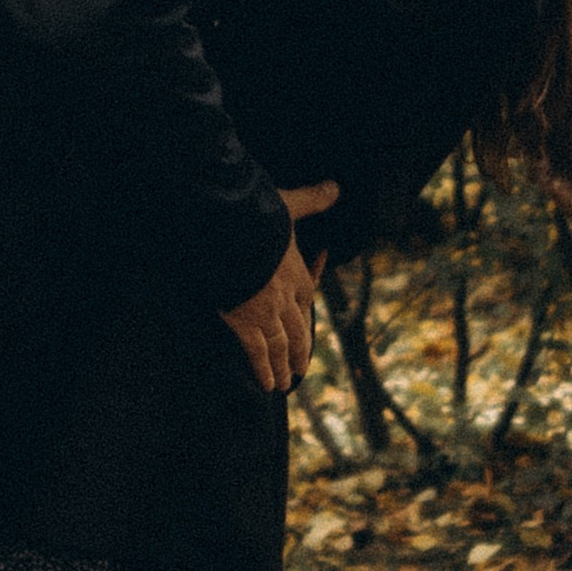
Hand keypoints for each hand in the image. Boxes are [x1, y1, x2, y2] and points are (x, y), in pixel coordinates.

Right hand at [223, 183, 338, 391]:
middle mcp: (287, 298)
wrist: (234, 231)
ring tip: (282, 383)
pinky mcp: (245, 322)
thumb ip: (312, 199)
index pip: (307, 299)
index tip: (306, 327)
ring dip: (282, 366)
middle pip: (297, 331)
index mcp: (297, 273)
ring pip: (279, 346)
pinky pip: (257, 351)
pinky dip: (262, 368)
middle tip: (299, 371)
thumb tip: (336, 187)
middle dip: (298, 353)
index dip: (306, 316)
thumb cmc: (260, 216)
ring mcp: (266, 313)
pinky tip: (266, 383)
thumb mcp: (290, 204)